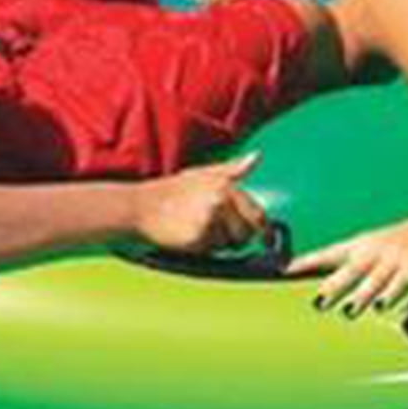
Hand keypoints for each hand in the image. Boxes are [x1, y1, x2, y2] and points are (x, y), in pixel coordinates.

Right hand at [134, 153, 267, 254]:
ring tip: (198, 229)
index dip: (263, 230)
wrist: (140, 207)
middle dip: (237, 238)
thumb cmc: (172, 190)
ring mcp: (211, 218)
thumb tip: (257, 157)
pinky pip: (213, 250)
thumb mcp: (203, 173)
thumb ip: (232, 169)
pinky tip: (189, 237)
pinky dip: (205, 249)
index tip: (267, 241)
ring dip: (219, 243)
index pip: (257, 213)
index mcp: (226, 184)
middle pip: (247, 232)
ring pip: (230, 243)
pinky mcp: (200, 236)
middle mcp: (221, 199)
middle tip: (216, 232)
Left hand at [288, 210, 407, 313]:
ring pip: (375, 278)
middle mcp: (375, 249)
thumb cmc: (404, 243)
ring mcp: (395, 257)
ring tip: (349, 311)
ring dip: (362, 296)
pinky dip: (392, 294)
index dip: (308, 261)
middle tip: (318, 302)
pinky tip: (384, 307)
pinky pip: (402, 281)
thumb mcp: (375, 247)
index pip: (329, 253)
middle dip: (334, 285)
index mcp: (362, 244)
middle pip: (351, 268)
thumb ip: (353, 264)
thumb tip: (326, 285)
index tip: (286, 269)